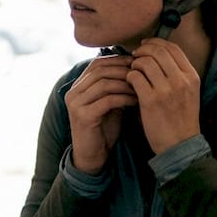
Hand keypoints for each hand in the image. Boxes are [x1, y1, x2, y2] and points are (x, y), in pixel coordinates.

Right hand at [64, 54, 137, 172]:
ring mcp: (76, 104)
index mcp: (77, 86)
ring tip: (141, 87)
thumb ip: (115, 86)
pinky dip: (124, 98)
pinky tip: (135, 101)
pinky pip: (107, 100)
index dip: (118, 61)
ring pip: (104, 84)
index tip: (138, 63)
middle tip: (143, 73)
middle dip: (124, 71)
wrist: (93, 156)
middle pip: (100, 71)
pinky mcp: (83, 117)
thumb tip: (135, 66)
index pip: (97, 63)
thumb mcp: (109, 103)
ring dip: (126, 84)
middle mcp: (73, 93)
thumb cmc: (104, 129)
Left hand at [126, 38, 201, 153]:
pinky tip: (129, 83)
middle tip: (135, 56)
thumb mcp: (189, 92)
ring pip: (144, 62)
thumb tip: (158, 52)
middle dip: (143, 50)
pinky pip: (135, 77)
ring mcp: (166, 90)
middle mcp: (181, 80)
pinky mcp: (151, 101)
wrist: (179, 145)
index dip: (156, 42)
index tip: (146, 45)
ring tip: (133, 72)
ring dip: (135, 64)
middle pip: (158, 51)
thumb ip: (178, 73)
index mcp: (191, 76)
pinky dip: (129, 77)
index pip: (172, 47)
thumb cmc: (181, 119)